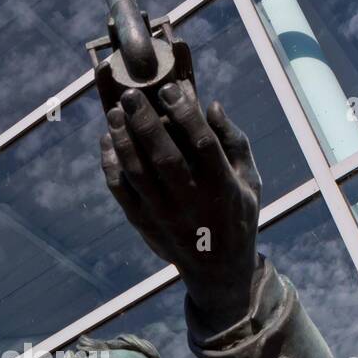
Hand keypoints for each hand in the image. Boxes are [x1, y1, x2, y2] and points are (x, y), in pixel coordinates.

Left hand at [101, 81, 260, 331]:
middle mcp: (192, 203)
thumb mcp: (249, 179)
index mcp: (223, 188)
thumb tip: (211, 104)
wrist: (217, 268)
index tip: (170, 89)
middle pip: (164, 158)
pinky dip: (111, 164)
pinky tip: (107, 140)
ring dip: (122, 140)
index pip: (202, 145)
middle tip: (131, 95)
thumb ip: (233, 140)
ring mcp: (164, 216)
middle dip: (145, 123)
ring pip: (137, 174)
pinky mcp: (144, 224)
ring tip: (114, 112)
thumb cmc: (236, 211)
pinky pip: (121, 191)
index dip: (185, 114)